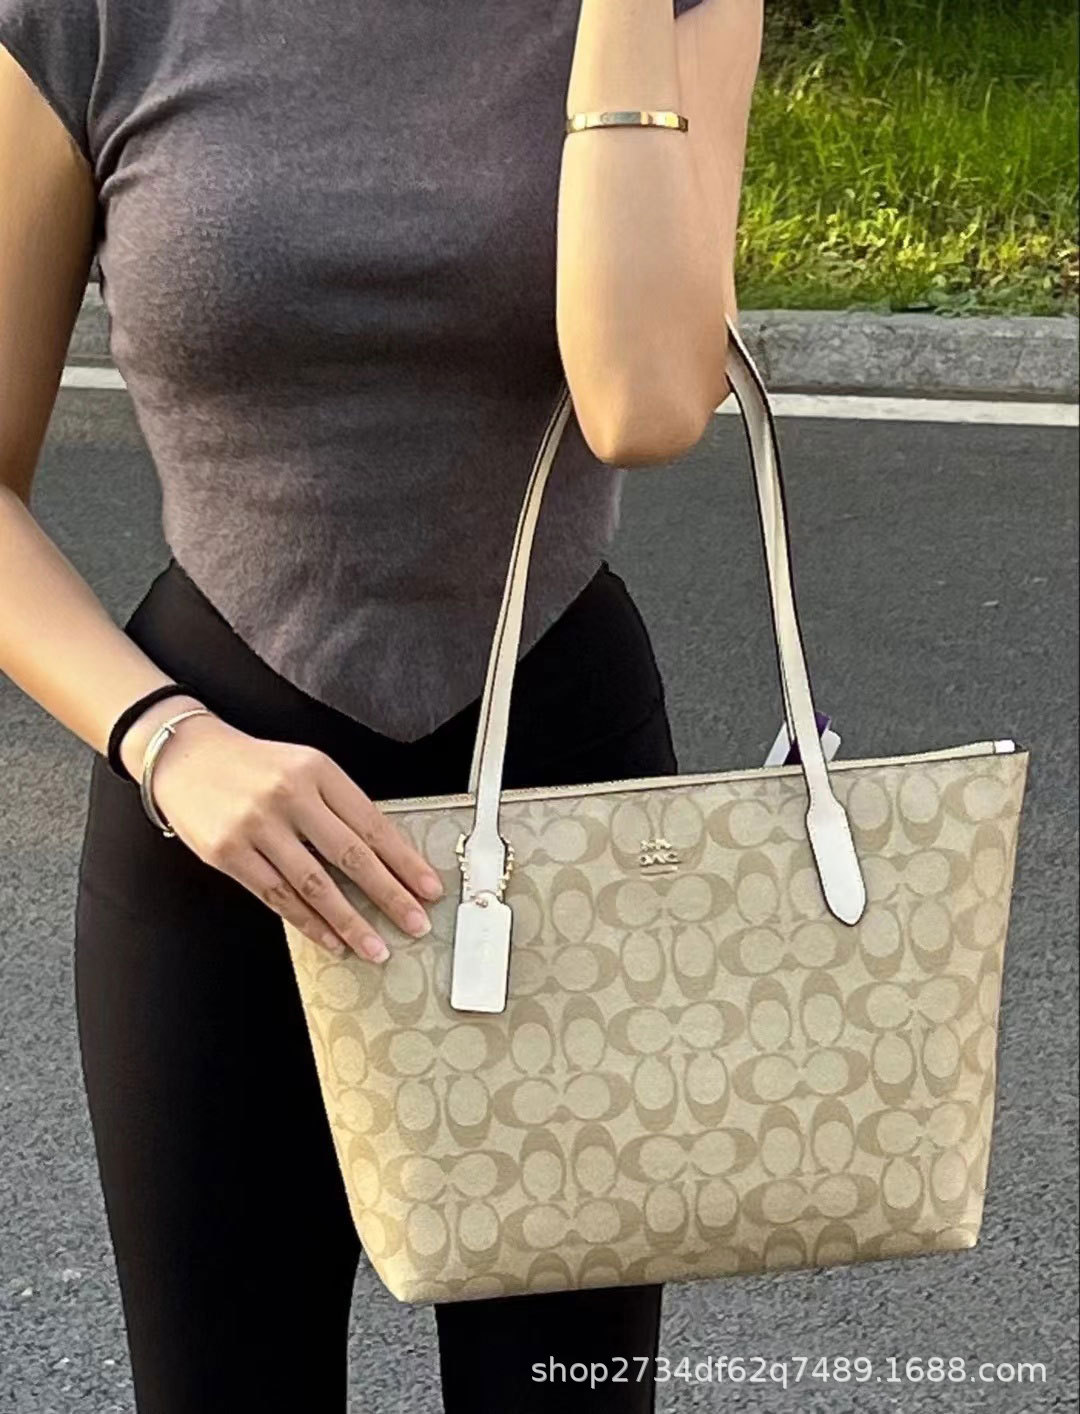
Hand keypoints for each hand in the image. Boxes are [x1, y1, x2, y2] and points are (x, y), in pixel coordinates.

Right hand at [136, 711, 444, 962]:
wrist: (184, 755)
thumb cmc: (254, 766)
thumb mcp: (303, 768)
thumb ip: (337, 806)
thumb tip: (382, 859)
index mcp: (317, 771)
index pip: (371, 824)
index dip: (404, 861)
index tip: (429, 889)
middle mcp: (289, 796)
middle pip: (350, 856)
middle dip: (389, 895)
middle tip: (416, 925)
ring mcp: (256, 826)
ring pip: (314, 884)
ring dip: (350, 922)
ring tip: (376, 947)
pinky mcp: (227, 853)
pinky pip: (276, 896)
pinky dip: (308, 922)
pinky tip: (331, 940)